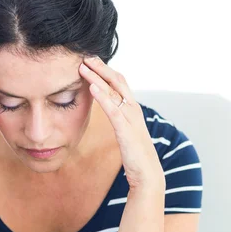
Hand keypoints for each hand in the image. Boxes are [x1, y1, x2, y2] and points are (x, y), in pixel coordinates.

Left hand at [79, 56, 164, 190]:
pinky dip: (103, 97)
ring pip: (114, 91)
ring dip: (97, 77)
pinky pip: (113, 109)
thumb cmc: (135, 156)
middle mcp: (133, 110)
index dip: (105, 71)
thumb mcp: (125, 134)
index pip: (119, 84)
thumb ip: (119, 122)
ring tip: (83, 67)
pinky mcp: (126, 130)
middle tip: (85, 56)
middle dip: (101, 67)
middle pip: (117, 81)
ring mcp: (131, 119)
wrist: (147, 174)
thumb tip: (110, 114)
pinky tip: (92, 88)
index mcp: (132, 110)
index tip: (91, 62)